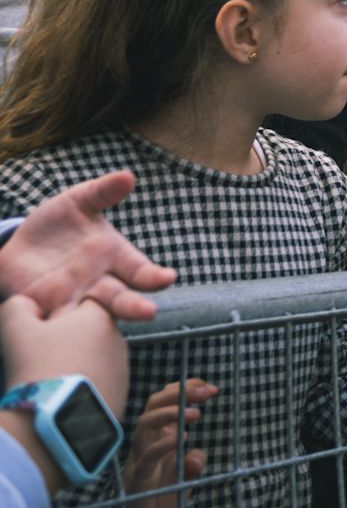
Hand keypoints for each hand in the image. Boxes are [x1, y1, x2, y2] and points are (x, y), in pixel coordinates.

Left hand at [0, 170, 176, 319]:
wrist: (18, 246)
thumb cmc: (57, 223)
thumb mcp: (78, 202)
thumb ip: (102, 192)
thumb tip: (128, 176)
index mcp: (113, 257)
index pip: (139, 270)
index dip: (153, 275)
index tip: (167, 278)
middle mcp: (99, 282)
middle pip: (120, 298)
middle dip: (134, 306)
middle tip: (148, 313)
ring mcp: (73, 298)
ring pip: (90, 316)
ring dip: (99, 323)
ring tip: (101, 331)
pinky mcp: (45, 309)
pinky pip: (53, 321)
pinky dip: (56, 328)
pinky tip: (59, 332)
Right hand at [0, 296, 129, 491]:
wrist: (57, 421)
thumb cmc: (38, 368)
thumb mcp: (16, 329)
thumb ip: (19, 307)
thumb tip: (26, 304)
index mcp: (100, 317)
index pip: (85, 304)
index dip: (61, 316)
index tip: (43, 331)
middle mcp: (120, 341)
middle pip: (91, 335)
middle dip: (69, 344)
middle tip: (42, 361)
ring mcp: (123, 372)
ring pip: (97, 362)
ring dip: (78, 368)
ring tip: (50, 384)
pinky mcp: (122, 398)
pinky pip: (99, 388)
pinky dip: (83, 391)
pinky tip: (62, 400)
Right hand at [124, 378, 214, 507]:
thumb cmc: (163, 496)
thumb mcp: (186, 476)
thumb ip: (194, 463)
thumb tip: (197, 454)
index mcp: (158, 437)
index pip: (165, 403)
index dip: (185, 390)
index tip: (211, 388)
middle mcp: (146, 443)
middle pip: (153, 405)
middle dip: (178, 393)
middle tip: (206, 393)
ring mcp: (140, 458)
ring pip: (144, 424)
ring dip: (170, 412)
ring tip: (196, 413)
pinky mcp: (138, 477)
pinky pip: (146, 456)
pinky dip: (163, 444)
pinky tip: (181, 438)